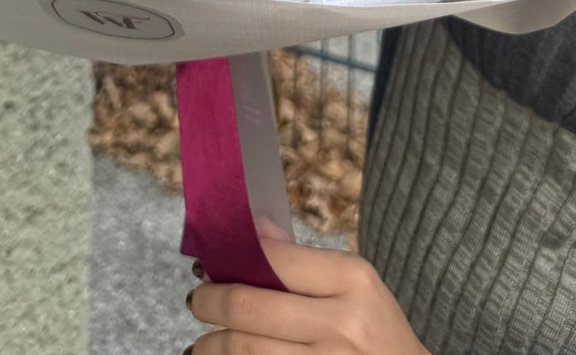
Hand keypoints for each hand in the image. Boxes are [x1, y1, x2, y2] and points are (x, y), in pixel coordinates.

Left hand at [184, 237, 428, 352]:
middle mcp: (339, 325)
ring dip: (211, 346)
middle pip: (248, 309)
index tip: (209, 261)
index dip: (231, 258)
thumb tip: (253, 232)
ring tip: (202, 342)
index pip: (273, 259)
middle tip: (197, 300)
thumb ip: (304, 263)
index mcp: (353, 281)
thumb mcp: (357, 285)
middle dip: (209, 303)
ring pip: (243, 351)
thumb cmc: (378, 332)